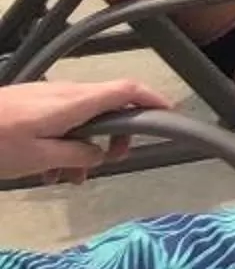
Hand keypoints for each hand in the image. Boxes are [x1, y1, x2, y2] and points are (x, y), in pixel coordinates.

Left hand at [0, 79, 170, 183]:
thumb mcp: (40, 158)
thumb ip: (76, 156)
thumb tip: (99, 154)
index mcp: (75, 103)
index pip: (126, 90)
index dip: (152, 99)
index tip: (168, 115)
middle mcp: (67, 93)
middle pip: (108, 105)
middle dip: (115, 134)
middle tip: (110, 160)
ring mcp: (48, 96)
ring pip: (82, 117)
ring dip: (84, 145)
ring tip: (68, 178)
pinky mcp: (32, 103)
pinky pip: (62, 119)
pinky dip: (65, 141)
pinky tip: (47, 169)